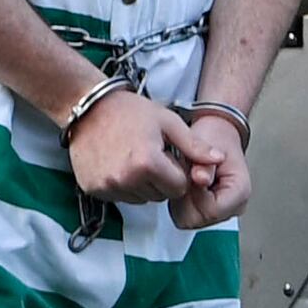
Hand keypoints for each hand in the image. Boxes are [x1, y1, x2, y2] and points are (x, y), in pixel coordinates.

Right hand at [66, 92, 218, 210]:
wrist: (89, 107)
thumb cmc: (129, 111)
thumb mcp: (167, 122)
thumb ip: (194, 145)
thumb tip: (219, 159)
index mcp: (148, 162)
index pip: (179, 188)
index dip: (177, 172)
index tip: (167, 156)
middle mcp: (126, 179)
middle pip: (160, 196)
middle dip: (161, 180)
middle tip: (150, 154)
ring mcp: (108, 186)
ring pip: (141, 199)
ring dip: (142, 184)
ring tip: (133, 158)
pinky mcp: (94, 189)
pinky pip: (120, 197)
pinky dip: (123, 186)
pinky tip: (118, 163)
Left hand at [170, 120, 251, 229]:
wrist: (217, 136)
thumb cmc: (215, 138)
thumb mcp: (207, 143)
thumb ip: (204, 164)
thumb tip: (200, 179)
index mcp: (240, 191)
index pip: (211, 211)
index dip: (193, 195)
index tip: (191, 176)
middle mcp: (235, 206)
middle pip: (198, 220)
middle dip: (186, 199)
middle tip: (188, 175)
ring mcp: (224, 212)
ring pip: (190, 221)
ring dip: (183, 201)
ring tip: (189, 179)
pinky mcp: (212, 213)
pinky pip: (187, 217)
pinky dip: (182, 203)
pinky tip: (188, 187)